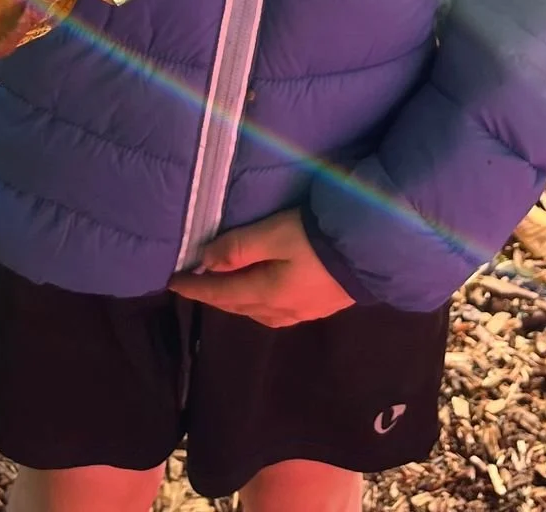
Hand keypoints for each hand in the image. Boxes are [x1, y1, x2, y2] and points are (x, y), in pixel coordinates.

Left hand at [169, 209, 354, 327]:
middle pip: (236, 305)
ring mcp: (301, 312)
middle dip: (212, 296)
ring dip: (234, 302)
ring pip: (255, 312)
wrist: (374, 255)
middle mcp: (279, 310)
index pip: (220, 292)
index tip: (171, 282)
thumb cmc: (320, 239)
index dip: (195, 286)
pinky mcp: (319, 307)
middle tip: (192, 285)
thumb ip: (241, 246)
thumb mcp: (277, 234)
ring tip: (222, 290)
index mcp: (265, 292)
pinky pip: (275, 312)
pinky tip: (262, 296)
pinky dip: (257, 304)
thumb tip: (206, 259)